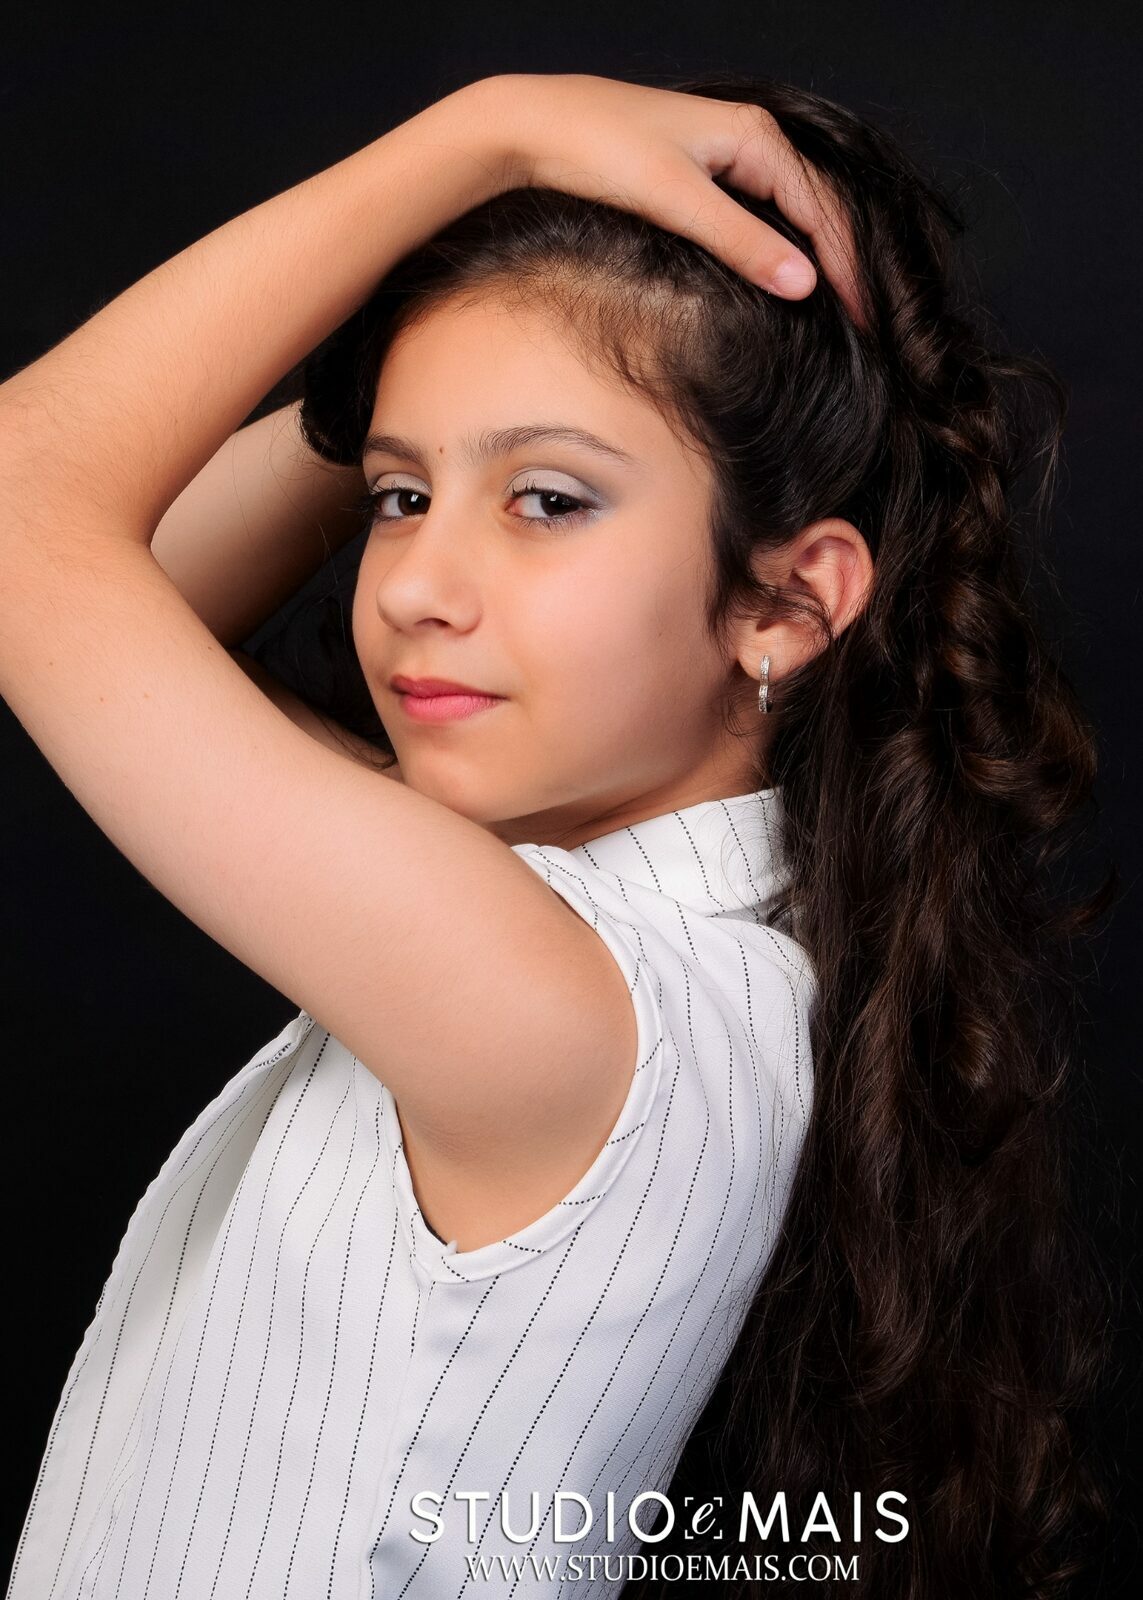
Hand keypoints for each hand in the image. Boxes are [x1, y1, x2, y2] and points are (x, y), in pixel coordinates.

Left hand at [479, 72, 863, 326]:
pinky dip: (776, 249)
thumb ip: (742, 244)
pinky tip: (778, 282)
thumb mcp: (678, 202)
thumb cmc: (602, 150)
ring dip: (810, 260)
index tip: (864, 319)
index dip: (847, 268)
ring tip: (832, 311)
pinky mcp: (700, 174)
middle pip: (815, 210)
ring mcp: (725, 156)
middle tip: (861, 324)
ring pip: (788, 214)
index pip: (823, 210)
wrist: (537, 125)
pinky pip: (758, 215)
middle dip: (840, 266)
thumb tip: (804, 285)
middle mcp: (750, 140)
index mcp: (757, 138)